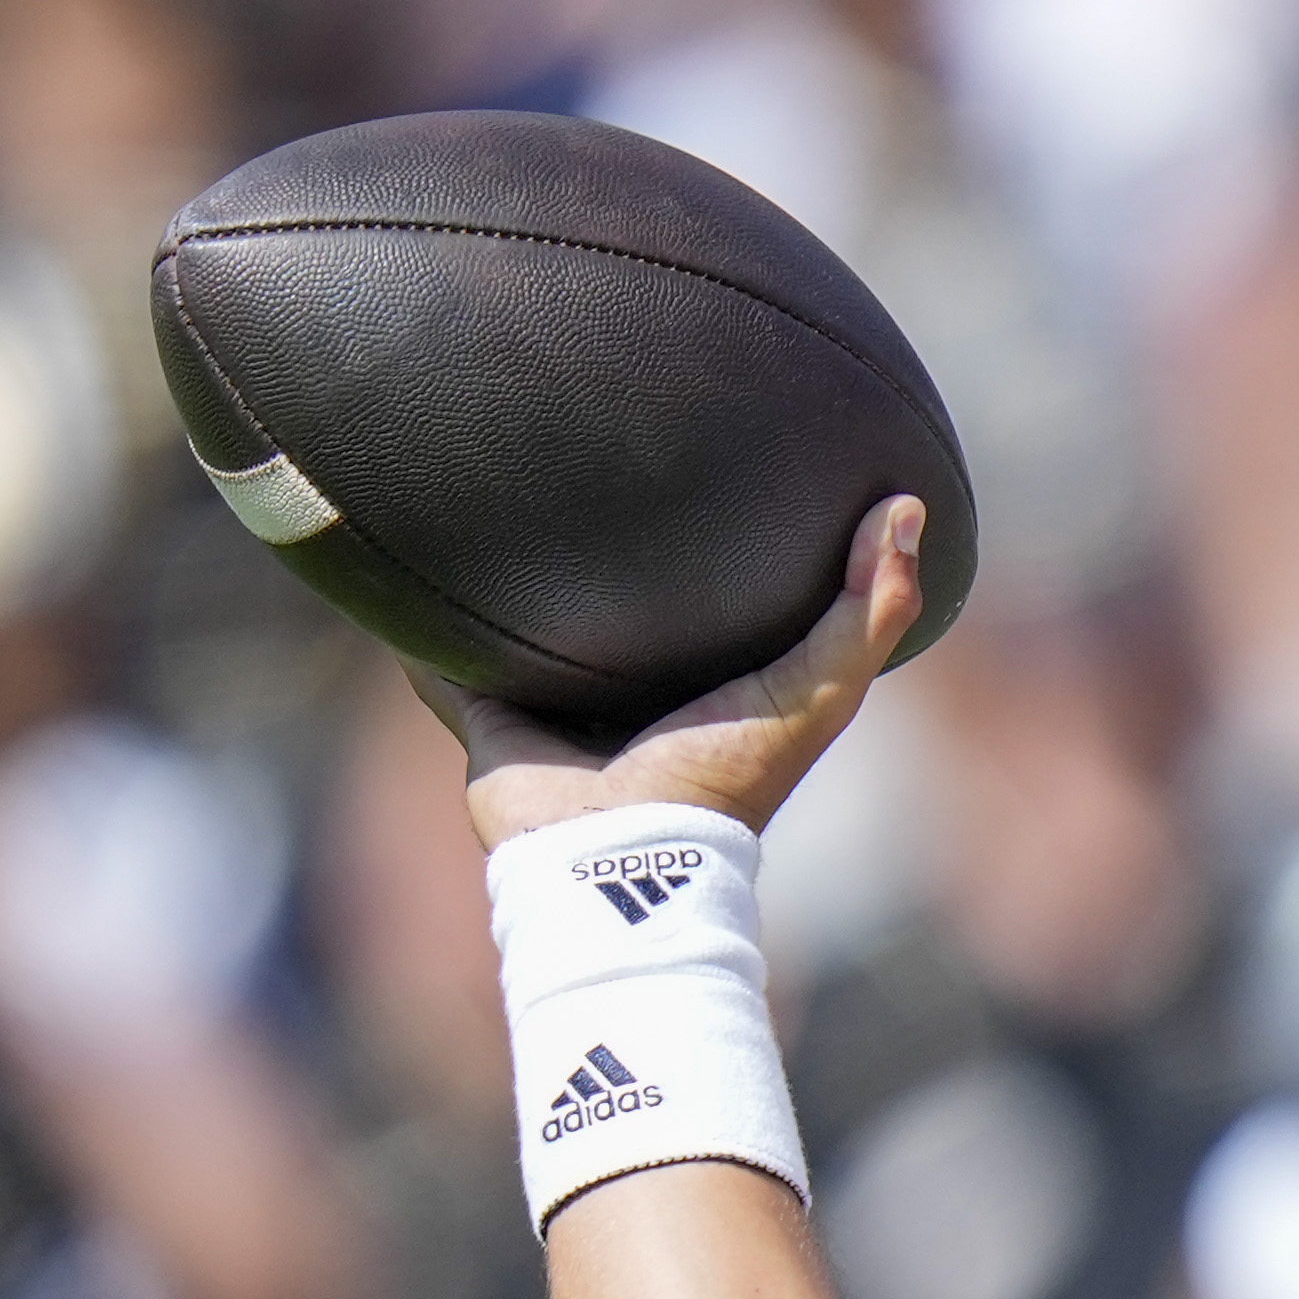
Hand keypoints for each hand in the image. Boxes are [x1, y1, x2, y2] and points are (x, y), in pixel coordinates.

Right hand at [420, 496, 929, 853]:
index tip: (718, 455)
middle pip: (611, 601)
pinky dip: (416, 620)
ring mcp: (553, 702)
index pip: (714, 592)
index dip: (720, 536)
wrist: (620, 851)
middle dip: (600, 542)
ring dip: (502, 574)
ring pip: (523, 622)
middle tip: (586, 448)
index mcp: (704, 677)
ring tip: (478, 483)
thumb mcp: (821, 689)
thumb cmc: (727, 775)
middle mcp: (628, 686)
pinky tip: (391, 555)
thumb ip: (870, 610)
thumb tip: (908, 507)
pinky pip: (437, 656)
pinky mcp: (484, 713)